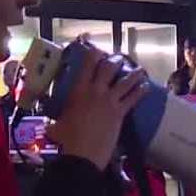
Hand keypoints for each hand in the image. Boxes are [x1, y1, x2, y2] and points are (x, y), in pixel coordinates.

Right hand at [46, 47, 148, 169]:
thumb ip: (56, 119)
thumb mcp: (56, 124)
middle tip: (117, 58)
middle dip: (114, 60)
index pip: (86, 64)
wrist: (81, 155)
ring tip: (139, 69)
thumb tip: (49, 124)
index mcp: (78, 90)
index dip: (91, 51)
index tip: (90, 40)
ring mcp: (109, 101)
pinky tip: (146, 87)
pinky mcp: (120, 113)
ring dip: (133, 73)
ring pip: (125, 81)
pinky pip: (133, 98)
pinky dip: (140, 91)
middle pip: (108, 67)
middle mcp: (96, 91)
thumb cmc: (65, 140)